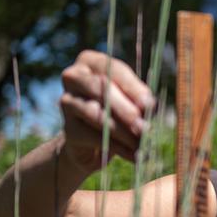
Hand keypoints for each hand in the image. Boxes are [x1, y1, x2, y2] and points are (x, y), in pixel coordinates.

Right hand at [59, 50, 154, 168]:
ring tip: (141, 143)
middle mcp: (74, 77)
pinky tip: (133, 155)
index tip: (150, 104)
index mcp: (91, 62)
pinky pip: (94, 136)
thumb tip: (149, 106)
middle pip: (101, 90)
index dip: (133, 88)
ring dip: (123, 132)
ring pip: (96, 115)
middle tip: (144, 127)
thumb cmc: (118, 111)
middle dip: (126, 110)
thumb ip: (139, 99)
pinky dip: (117, 147)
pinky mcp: (68, 128)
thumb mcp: (131, 100)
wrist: (93, 143)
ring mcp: (67, 102)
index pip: (114, 70)